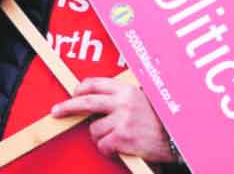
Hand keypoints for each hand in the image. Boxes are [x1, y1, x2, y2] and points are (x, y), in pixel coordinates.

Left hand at [50, 77, 174, 162]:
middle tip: (56, 111)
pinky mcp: (123, 138)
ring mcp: (122, 121)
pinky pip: (103, 145)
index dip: (81, 88)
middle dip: (67, 106)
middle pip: (86, 101)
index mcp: (126, 90)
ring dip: (100, 137)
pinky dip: (107, 150)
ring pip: (94, 130)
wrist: (177, 137)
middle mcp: (122, 103)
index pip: (96, 83)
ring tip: (115, 138)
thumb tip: (100, 100)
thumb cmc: (161, 119)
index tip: (73, 93)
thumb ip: (123, 97)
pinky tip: (118, 149)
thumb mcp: (143, 99)